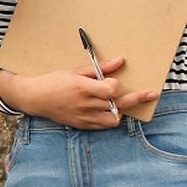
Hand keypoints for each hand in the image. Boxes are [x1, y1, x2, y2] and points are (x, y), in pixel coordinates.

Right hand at [0, 57, 156, 129]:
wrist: (35, 98)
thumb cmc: (53, 81)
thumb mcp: (74, 71)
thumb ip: (99, 68)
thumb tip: (120, 61)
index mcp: (83, 87)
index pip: (111, 89)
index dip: (115, 85)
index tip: (113, 81)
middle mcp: (86, 104)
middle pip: (118, 105)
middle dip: (137, 98)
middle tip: (151, 94)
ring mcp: (85, 117)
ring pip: (114, 119)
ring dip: (120, 111)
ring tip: (121, 104)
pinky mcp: (83, 125)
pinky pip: (104, 125)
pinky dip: (109, 118)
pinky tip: (109, 111)